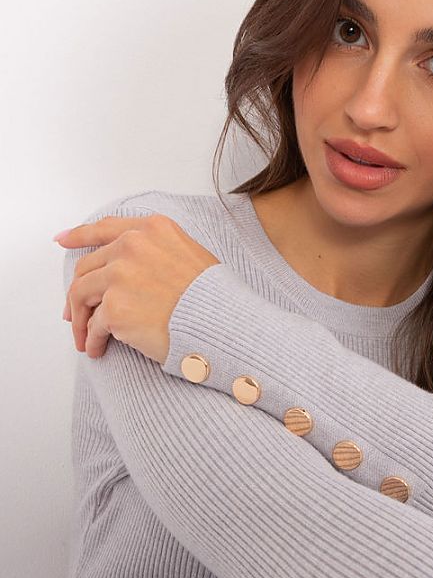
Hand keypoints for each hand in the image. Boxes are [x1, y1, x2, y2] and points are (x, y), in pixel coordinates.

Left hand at [57, 214, 221, 363]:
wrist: (225, 325)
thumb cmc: (216, 299)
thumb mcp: (191, 256)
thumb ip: (158, 252)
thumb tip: (132, 270)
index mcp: (151, 230)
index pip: (105, 228)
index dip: (79, 235)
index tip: (62, 241)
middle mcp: (131, 246)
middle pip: (87, 267)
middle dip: (77, 293)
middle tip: (75, 314)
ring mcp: (120, 276)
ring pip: (81, 295)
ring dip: (80, 319)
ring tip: (85, 338)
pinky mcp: (115, 309)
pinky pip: (95, 326)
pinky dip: (93, 340)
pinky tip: (98, 350)